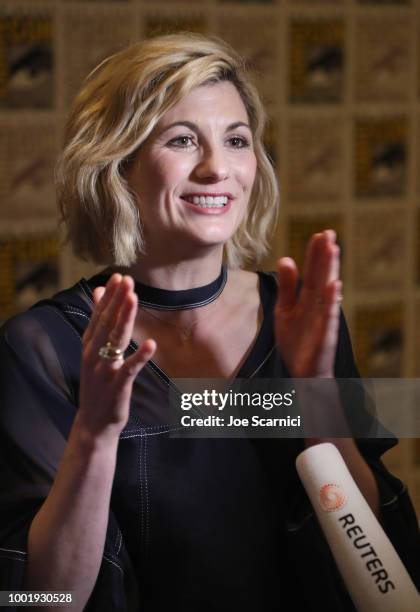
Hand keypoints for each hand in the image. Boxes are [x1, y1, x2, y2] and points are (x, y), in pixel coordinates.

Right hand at [78, 274, 155, 438]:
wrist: (93, 422)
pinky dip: (140, 357)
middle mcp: (94, 355)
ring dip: (125, 319)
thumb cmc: (98, 382)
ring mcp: (105, 371)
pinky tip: (152, 344)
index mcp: (89, 344)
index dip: (109, 296)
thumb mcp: (93, 351)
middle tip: (127, 280)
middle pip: (107, 323)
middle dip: (117, 301)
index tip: (119, 276)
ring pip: (116, 341)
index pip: (99, 315)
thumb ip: (97, 322)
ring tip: (134, 299)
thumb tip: (98, 292)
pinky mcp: (117, 387)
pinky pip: (130, 369)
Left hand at [274, 230, 341, 377]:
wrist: (302, 373)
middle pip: (321, 275)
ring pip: (327, 290)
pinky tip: (335, 284)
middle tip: (328, 233)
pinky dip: (332, 299)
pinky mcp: (325, 333)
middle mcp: (318, 304)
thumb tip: (286, 258)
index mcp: (307, 298)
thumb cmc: (296, 341)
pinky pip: (329, 314)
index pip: (312, 271)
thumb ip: (287, 287)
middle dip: (325, 255)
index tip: (318, 234)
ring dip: (331, 270)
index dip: (314, 254)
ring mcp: (323, 318)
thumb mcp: (285, 310)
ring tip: (333, 249)